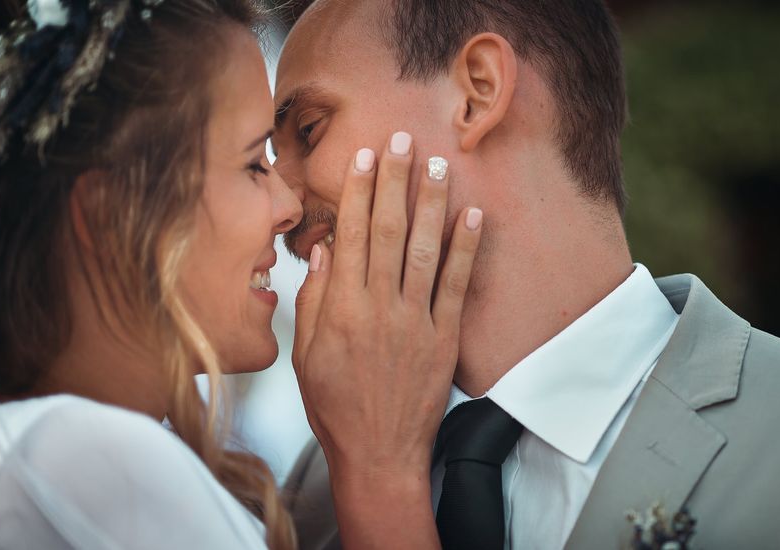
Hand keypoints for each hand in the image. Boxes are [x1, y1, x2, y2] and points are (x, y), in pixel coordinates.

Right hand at [292, 133, 481, 547]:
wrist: (379, 455)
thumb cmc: (337, 408)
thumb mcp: (307, 356)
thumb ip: (316, 300)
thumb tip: (326, 251)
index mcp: (343, 309)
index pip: (350, 235)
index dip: (357, 191)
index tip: (364, 157)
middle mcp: (380, 307)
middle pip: (386, 230)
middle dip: (394, 181)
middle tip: (402, 140)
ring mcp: (416, 320)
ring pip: (422, 249)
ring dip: (430, 202)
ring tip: (436, 164)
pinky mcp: (444, 337)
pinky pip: (457, 285)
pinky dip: (465, 249)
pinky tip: (472, 217)